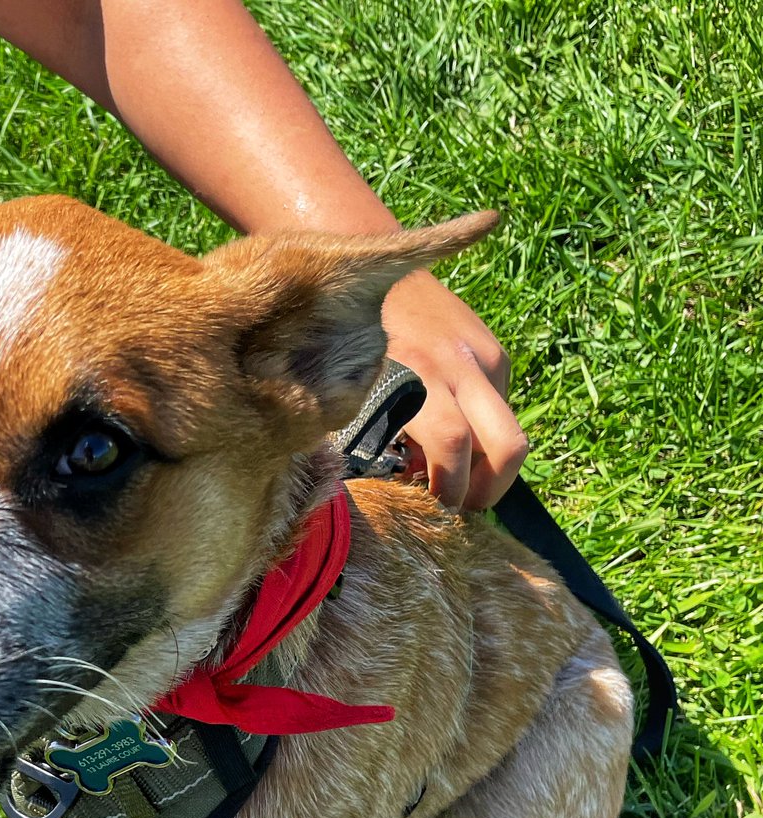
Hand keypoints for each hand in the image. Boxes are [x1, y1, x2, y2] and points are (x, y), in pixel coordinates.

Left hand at [382, 269, 525, 510]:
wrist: (378, 266)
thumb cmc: (354, 342)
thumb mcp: (360, 391)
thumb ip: (390, 437)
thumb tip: (415, 479)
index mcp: (417, 378)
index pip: (453, 448)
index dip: (451, 488)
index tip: (439, 507)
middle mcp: (459, 367)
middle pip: (508, 447)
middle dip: (492, 488)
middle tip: (465, 505)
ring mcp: (484, 356)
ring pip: (508, 431)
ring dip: (488, 462)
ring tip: (454, 472)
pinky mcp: (494, 350)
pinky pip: (500, 406)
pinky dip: (483, 430)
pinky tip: (451, 431)